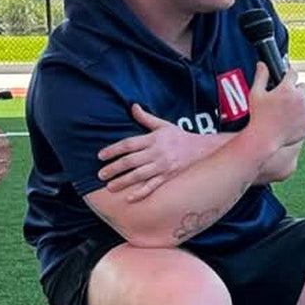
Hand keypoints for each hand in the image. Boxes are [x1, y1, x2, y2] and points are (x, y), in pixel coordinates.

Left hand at [97, 104, 215, 201]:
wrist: (203, 150)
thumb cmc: (180, 137)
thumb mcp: (164, 125)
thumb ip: (146, 118)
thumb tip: (133, 107)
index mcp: (154, 139)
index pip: (128, 144)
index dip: (113, 150)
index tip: (101, 156)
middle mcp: (157, 153)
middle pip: (131, 161)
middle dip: (114, 168)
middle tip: (101, 174)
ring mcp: (163, 166)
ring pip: (139, 175)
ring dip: (123, 181)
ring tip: (109, 187)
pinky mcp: (169, 177)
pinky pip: (153, 186)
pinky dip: (141, 193)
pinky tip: (129, 198)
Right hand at [246, 62, 304, 148]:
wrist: (265, 138)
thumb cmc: (258, 116)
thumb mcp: (256, 94)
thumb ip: (261, 76)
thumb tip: (263, 64)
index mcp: (287, 89)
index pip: (293, 73)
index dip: (288, 74)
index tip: (286, 77)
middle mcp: (300, 98)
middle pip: (303, 86)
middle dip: (296, 90)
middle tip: (285, 99)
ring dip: (300, 104)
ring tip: (287, 112)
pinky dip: (303, 117)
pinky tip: (291, 121)